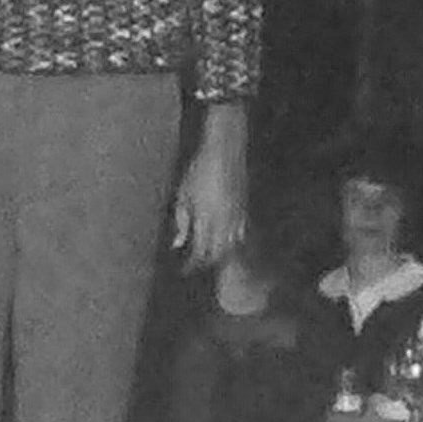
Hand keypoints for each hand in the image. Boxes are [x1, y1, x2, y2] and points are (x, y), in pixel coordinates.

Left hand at [171, 103, 249, 270]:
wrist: (225, 151)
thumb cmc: (199, 170)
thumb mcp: (183, 194)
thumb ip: (181, 222)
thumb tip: (177, 245)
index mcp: (206, 218)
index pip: (200, 251)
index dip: (192, 264)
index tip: (183, 270)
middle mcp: (224, 220)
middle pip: (218, 253)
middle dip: (206, 263)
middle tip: (194, 266)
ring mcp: (237, 215)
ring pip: (231, 246)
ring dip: (220, 255)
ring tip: (208, 259)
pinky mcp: (245, 209)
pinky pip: (240, 234)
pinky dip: (232, 243)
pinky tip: (226, 244)